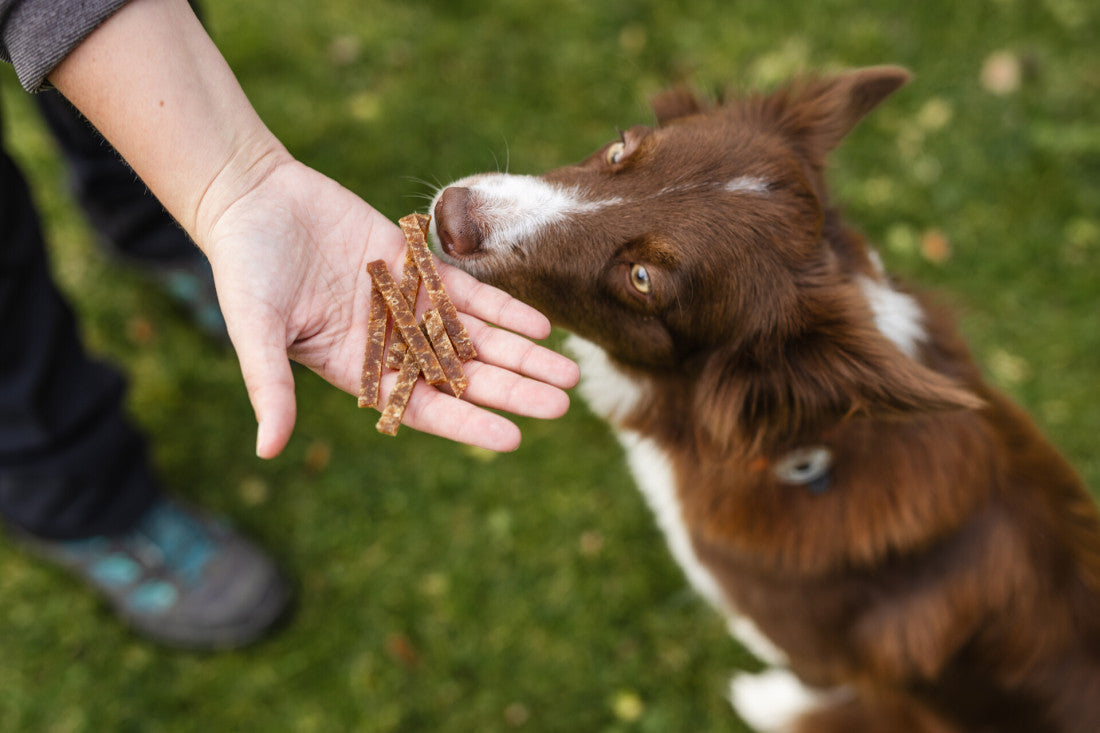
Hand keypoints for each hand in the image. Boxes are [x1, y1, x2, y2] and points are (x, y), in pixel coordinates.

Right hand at [202, 155, 579, 456]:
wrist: (254, 196)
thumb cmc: (245, 266)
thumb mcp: (255, 329)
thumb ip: (269, 386)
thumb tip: (267, 450)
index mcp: (357, 369)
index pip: (424, 406)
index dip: (468, 423)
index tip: (512, 438)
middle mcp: (391, 344)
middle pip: (465, 375)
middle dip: (514, 389)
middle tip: (562, 403)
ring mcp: (408, 305)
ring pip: (478, 336)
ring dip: (523, 352)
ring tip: (568, 369)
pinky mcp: (416, 267)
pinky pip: (469, 293)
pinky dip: (504, 308)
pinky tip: (540, 325)